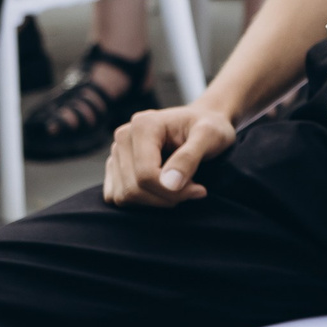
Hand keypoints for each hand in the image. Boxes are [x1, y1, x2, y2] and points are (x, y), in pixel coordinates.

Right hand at [103, 103, 237, 206]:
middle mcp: (124, 136)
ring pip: (124, 197)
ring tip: (180, 188)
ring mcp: (117, 152)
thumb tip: (169, 183)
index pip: (146, 174)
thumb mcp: (209, 137)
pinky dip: (142, 202)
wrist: (202, 124)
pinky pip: (118, 197)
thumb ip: (189, 158)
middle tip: (192, 191)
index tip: (198, 190)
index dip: (172, 191)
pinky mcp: (115, 167)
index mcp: (143, 125)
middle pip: (133, 188)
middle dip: (166, 198)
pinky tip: (164, 191)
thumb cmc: (210, 128)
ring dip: (155, 201)